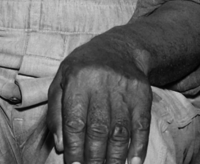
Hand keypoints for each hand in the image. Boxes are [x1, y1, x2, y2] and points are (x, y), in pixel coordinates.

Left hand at [48, 37, 151, 163]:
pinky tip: (134, 162)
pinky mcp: (143, 95)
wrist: (119, 48)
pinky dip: (139, 146)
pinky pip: (142, 124)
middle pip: (98, 129)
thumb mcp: (61, 82)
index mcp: (78, 81)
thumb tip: (60, 146)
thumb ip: (56, 113)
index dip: (74, 148)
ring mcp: (125, 90)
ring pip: (120, 130)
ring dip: (115, 157)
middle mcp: (102, 84)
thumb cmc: (83, 70)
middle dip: (94, 158)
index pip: (75, 121)